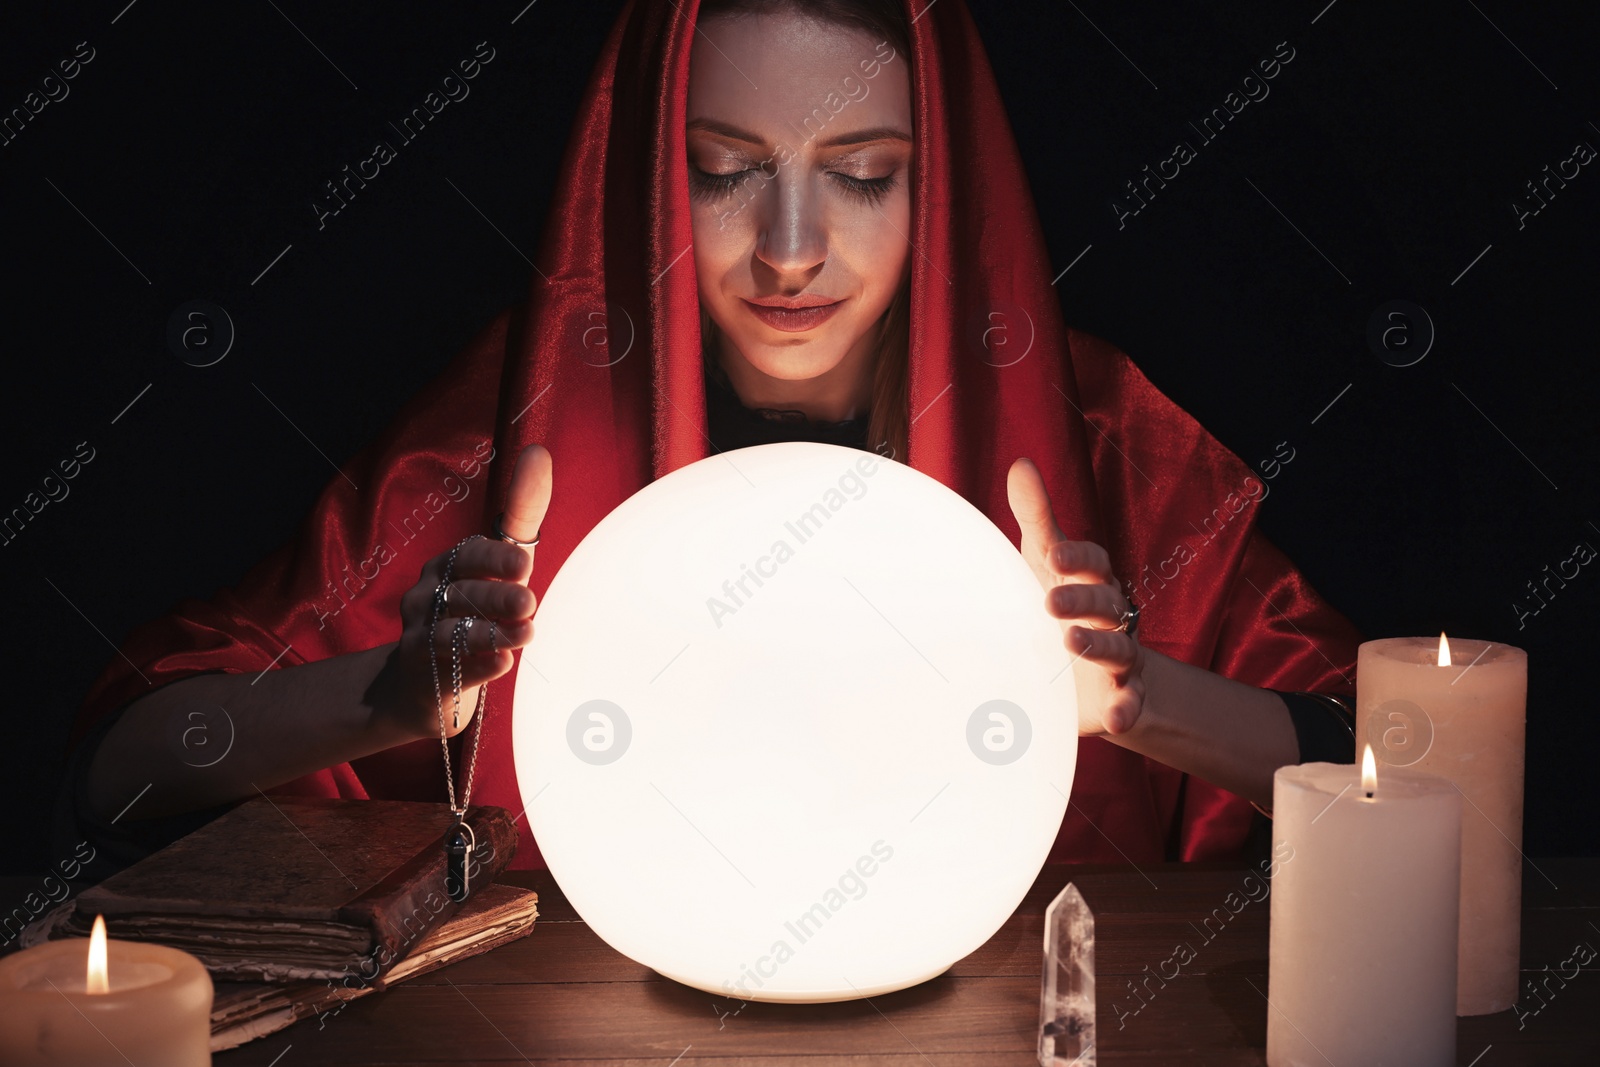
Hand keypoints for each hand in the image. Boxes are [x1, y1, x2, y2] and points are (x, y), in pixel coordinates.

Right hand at [386, 443, 551, 739]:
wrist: (418, 686)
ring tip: (527, 632)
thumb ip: (520, 514)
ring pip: (454, 634)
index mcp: (447, 567)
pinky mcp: (428, 682)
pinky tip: (504, 664)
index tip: (525, 560)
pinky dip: (480, 668)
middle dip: (496, 596)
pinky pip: (454, 673)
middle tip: (529, 599)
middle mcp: (428, 599)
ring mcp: (422, 641)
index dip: (495, 557)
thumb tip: (538, 451)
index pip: (468, 554)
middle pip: (463, 594)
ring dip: (492, 632)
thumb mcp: (498, 564)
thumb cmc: (470, 612)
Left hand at [1007, 456, 1144, 736]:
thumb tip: (1021, 463)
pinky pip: (1130, 699)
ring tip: (1072, 644)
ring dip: (1099, 645)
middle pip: (1104, 601)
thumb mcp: (1044, 561)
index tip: (1051, 555)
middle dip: (1081, 600)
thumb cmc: (1061, 600)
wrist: (1087, 669)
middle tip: (1050, 602)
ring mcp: (1118, 655)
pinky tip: (1117, 716)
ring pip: (1118, 647)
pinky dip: (1126, 707)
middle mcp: (1110, 614)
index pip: (1091, 560)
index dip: (1075, 556)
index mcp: (1091, 578)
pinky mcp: (1119, 692)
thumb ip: (1037, 518)